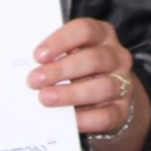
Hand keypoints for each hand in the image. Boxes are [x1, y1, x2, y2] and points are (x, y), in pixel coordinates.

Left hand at [30, 16, 145, 150]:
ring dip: (71, 93)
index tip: (38, 55)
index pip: (85, 30)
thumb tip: (27, 67)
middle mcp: (117, 56)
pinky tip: (68, 120)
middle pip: (93, 59)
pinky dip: (85, 118)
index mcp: (102, 35)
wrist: (106, 99)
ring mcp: (123, 83)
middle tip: (35, 80)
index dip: (61, 41)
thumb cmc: (79, 71)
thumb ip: (54, 57)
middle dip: (61, 70)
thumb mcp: (70, 56)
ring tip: (46, 98)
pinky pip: (106, 115)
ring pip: (103, 87)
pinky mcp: (122, 110)